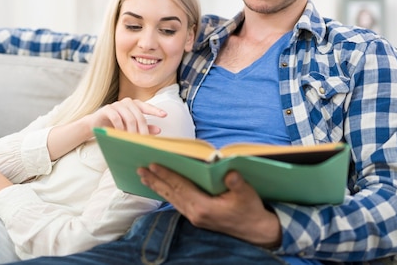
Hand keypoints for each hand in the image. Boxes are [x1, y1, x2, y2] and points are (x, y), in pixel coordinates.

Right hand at [88, 98, 165, 134]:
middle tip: (145, 141)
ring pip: (129, 118)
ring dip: (132, 131)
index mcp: (134, 105)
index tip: (165, 115)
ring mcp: (117, 104)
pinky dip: (120, 127)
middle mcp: (127, 102)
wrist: (96, 124)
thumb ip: (144, 127)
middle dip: (143, 129)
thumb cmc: (116, 125)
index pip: (147, 107)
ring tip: (133, 140)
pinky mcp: (107, 109)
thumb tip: (159, 130)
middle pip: (139, 116)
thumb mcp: (131, 127)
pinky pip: (116, 118)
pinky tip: (121, 134)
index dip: (155, 110)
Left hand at [138, 164, 281, 247]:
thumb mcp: (247, 195)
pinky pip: (177, 203)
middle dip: (155, 181)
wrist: (256, 232)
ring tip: (145, 177)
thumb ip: (236, 183)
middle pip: (171, 193)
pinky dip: (167, 193)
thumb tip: (229, 172)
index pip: (180, 187)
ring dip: (158, 187)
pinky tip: (162, 188)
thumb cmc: (251, 211)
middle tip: (140, 170)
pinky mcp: (197, 217)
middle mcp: (195, 213)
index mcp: (204, 207)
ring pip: (172, 199)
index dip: (166, 175)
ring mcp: (194, 217)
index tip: (153, 165)